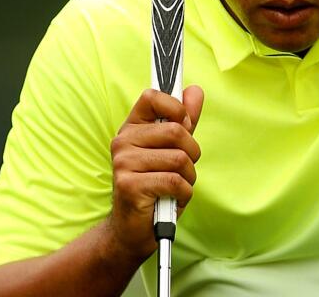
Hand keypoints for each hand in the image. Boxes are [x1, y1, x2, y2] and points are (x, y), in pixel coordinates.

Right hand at [106, 85, 203, 259]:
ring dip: (188, 177)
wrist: (133, 229)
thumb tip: (194, 90)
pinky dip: (183, 193)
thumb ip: (184, 120)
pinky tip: (172, 199)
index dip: (176, 108)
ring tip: (176, 186)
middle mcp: (123, 141)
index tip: (184, 125)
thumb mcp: (173, 149)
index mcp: (133, 128)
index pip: (152, 96)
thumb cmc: (156, 186)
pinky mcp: (129, 185)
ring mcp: (123, 163)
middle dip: (192, 153)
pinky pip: (174, 181)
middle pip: (176, 131)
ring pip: (179, 158)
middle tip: (183, 169)